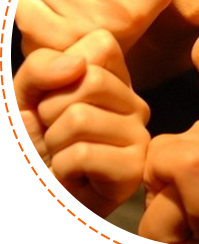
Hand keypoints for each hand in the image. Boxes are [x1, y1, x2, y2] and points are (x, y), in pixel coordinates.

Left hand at [10, 30, 149, 243]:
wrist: (16, 199)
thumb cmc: (22, 143)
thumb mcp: (20, 94)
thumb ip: (42, 66)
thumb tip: (79, 64)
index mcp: (114, 79)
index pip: (103, 44)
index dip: (63, 68)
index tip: (52, 96)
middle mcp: (133, 104)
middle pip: (92, 80)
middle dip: (52, 110)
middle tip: (53, 131)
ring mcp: (137, 136)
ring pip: (82, 118)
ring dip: (55, 142)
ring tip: (62, 155)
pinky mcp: (133, 170)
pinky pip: (85, 153)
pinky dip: (64, 167)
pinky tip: (73, 175)